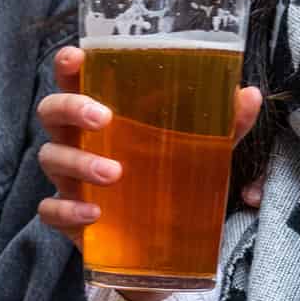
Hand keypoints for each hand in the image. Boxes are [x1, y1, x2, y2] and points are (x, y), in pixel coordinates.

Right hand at [34, 45, 261, 300]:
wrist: (161, 243)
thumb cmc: (168, 176)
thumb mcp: (201, 149)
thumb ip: (223, 123)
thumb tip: (249, 94)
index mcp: (101, 113)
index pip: (74, 79)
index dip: (68, 64)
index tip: (76, 57)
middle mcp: (77, 139)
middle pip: (52, 112)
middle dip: (71, 108)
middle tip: (103, 118)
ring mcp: (69, 178)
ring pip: (51, 158)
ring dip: (80, 162)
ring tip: (115, 173)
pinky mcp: (69, 216)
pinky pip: (51, 210)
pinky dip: (68, 210)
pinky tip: (94, 214)